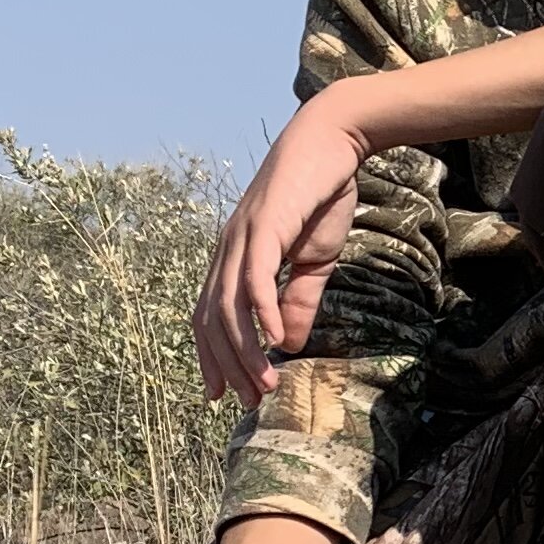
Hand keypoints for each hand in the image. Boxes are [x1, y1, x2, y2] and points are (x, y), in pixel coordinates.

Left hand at [197, 102, 368, 400]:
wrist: (333, 142)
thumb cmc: (320, 196)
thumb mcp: (313, 260)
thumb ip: (298, 300)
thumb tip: (288, 343)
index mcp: (234, 258)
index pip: (210, 317)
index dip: (213, 358)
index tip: (226, 395)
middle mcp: (227, 250)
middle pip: (213, 320)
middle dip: (229, 366)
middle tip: (249, 402)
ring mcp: (242, 237)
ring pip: (230, 307)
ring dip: (246, 350)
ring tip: (266, 384)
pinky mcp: (265, 226)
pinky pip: (255, 278)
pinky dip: (261, 313)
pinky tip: (275, 341)